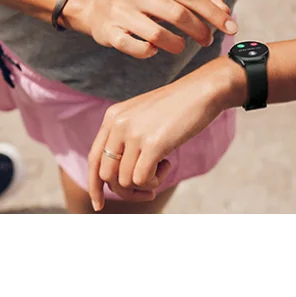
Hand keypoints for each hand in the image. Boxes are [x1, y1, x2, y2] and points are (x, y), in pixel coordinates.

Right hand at [62, 0, 237, 58]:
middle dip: (199, 30)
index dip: (213, 13)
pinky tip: (154, 49)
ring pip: (157, 34)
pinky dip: (150, 52)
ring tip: (181, 46)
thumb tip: (224, 8)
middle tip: (207, 40)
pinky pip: (137, 48)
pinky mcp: (108, 32)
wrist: (95, 5)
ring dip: (177, 45)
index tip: (231, 27)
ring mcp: (119, 11)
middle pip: (177, 13)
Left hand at [87, 56, 244, 210]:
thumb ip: (125, 138)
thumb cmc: (176, 108)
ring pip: (125, 181)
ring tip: (162, 166)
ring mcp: (134, 133)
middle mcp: (118, 124)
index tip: (98, 205)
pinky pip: (142, 180)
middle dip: (124, 191)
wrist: (201, 91)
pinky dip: (154, 182)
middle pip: (106, 175)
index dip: (94, 185)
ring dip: (145, 184)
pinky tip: (167, 164)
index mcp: (112, 117)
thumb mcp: (142, 117)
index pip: (93, 158)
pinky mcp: (152, 144)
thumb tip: (116, 179)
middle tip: (148, 190)